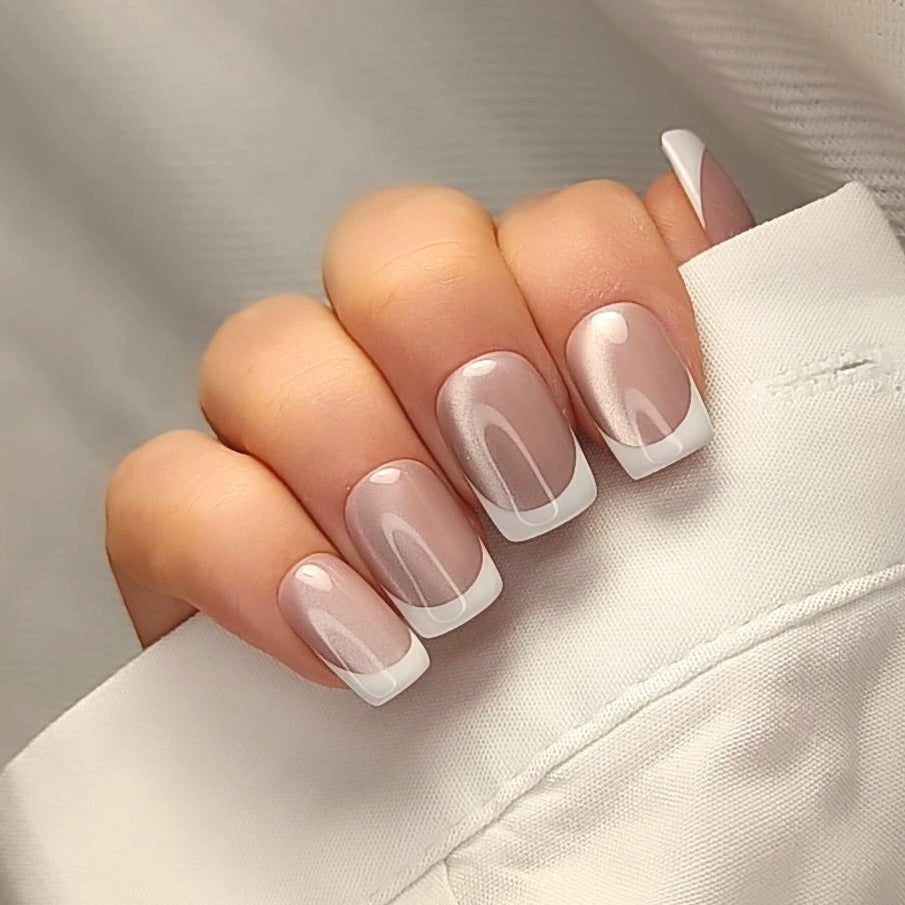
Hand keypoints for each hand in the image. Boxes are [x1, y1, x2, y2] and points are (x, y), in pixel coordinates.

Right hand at [105, 132, 751, 704]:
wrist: (523, 805)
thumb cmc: (623, 647)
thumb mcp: (697, 500)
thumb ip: (715, 334)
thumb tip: (691, 186)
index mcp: (532, 332)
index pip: (547, 222)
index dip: (593, 286)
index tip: (653, 426)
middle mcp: (403, 362)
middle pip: (388, 244)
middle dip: (464, 354)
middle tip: (539, 499)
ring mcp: (290, 438)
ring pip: (260, 345)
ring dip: (360, 454)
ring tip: (452, 586)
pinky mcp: (196, 535)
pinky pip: (158, 490)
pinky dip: (249, 555)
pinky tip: (353, 638)